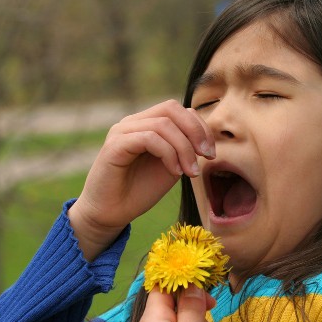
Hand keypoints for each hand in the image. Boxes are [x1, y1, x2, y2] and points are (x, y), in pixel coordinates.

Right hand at [68, 100, 214, 259]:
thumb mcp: (171, 167)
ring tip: (190, 172)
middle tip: (207, 155)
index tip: (211, 154)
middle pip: (171, 108)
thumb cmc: (139, 191)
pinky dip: (168, 154)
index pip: (179, 111)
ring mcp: (122, 131)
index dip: (201, 128)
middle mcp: (133, 123)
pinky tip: (174, 172)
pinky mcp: (115, 145)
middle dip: (196, 131)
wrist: (111, 213)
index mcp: (147, 124)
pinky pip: (149, 138)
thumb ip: (184, 149)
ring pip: (163, 124)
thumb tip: (205, 137)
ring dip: (184, 148)